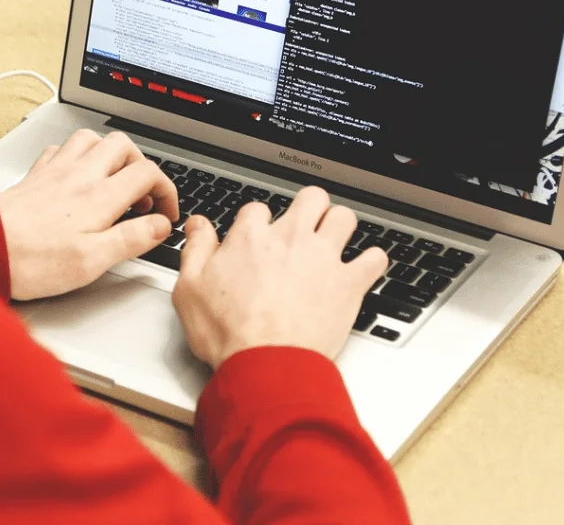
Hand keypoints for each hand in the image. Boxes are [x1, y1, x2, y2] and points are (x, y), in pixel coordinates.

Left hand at [0, 130, 178, 300]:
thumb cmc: (32, 259)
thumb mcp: (93, 261)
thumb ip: (132, 239)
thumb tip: (160, 227)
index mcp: (100, 196)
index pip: (148, 173)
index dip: (167, 190)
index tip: (165, 213)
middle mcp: (79, 175)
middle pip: (123, 146)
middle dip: (141, 165)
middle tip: (142, 195)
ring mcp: (55, 171)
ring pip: (91, 139)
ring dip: (109, 154)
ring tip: (113, 180)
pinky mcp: (35, 176)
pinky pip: (60, 150)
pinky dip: (75, 156)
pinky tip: (75, 176)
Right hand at [172, 187, 387, 368]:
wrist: (265, 365)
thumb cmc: (229, 333)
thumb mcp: (189, 289)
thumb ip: (196, 249)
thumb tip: (198, 225)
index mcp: (251, 238)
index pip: (258, 209)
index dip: (257, 223)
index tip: (256, 238)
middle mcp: (291, 239)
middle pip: (311, 198)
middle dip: (309, 208)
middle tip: (305, 226)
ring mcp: (323, 258)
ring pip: (344, 217)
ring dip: (340, 226)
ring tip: (334, 241)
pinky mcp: (349, 284)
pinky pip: (374, 258)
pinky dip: (371, 261)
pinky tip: (363, 268)